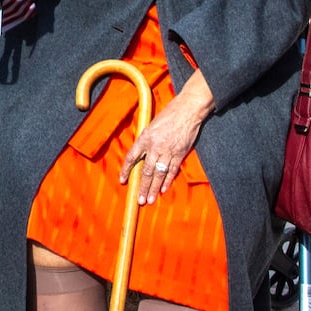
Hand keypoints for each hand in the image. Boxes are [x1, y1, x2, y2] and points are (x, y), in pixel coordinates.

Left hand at [119, 71, 215, 204]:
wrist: (187, 110)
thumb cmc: (169, 115)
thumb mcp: (151, 125)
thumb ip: (145, 140)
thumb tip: (140, 153)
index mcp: (145, 138)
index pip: (131, 157)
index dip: (126, 170)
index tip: (122, 180)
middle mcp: (155, 147)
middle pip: (146, 171)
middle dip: (142, 186)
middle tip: (139, 199)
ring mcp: (168, 151)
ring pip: (159, 174)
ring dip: (153, 188)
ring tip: (149, 199)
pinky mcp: (180, 153)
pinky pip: (172, 170)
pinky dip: (167, 181)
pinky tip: (163, 189)